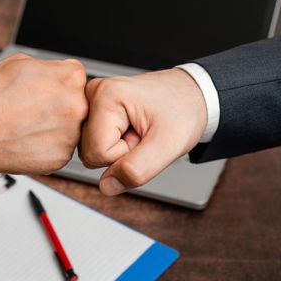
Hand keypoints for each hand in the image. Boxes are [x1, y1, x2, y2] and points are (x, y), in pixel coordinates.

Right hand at [0, 53, 87, 173]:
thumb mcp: (23, 62)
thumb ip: (52, 68)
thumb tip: (63, 72)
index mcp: (71, 77)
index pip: (78, 80)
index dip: (59, 85)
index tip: (45, 92)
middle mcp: (77, 106)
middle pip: (79, 105)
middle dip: (60, 107)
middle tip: (33, 110)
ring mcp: (71, 134)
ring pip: (71, 130)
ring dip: (55, 129)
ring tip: (26, 125)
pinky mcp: (60, 158)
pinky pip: (61, 150)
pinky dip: (47, 147)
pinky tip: (27, 140)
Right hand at [80, 68, 206, 195]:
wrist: (191, 96)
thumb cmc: (183, 111)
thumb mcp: (168, 145)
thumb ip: (137, 169)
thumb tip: (106, 186)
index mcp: (106, 95)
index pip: (97, 154)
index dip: (125, 155)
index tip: (144, 137)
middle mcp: (93, 94)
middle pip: (89, 152)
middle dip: (120, 152)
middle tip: (143, 133)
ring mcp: (92, 100)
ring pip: (90, 150)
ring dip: (117, 149)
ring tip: (138, 130)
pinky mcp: (94, 108)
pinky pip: (93, 143)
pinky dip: (113, 143)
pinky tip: (129, 129)